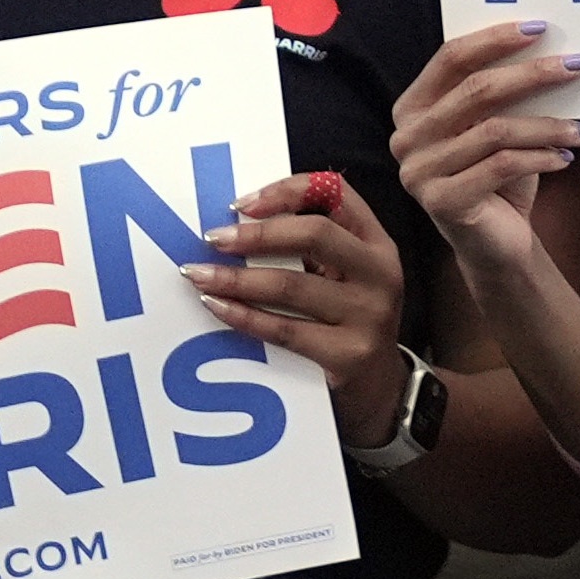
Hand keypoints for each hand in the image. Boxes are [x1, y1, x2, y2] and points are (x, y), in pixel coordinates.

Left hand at [195, 167, 415, 444]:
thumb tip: (237, 222)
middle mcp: (380, 273)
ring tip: (199, 274)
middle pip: (316, 234)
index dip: (287, 190)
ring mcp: (368, 315)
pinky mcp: (348, 355)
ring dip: (237, 278)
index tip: (241, 204)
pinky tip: (217, 306)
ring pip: (292, 285)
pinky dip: (244, 316)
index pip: (336, 193)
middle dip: (256, 234)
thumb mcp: (346, 275)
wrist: (379, 389)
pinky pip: (284, 330)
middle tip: (213, 239)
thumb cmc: (346, 320)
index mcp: (376, 243)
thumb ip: (311, 246)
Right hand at [388, 18, 579, 276]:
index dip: (495, 39)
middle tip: (579, 65)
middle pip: (476, 90)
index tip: (540, 29)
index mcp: (413, 107)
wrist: (495, 244)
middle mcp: (406, 136)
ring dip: (549, 125)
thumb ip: (507, 93)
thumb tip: (554, 50)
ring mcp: (419, 171)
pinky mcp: (441, 202)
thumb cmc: (499, 176)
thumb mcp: (499, 126)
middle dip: (534, 74)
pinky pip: (502, 165)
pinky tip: (567, 157)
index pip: (451, 58)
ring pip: (495, 130)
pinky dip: (541, 157)